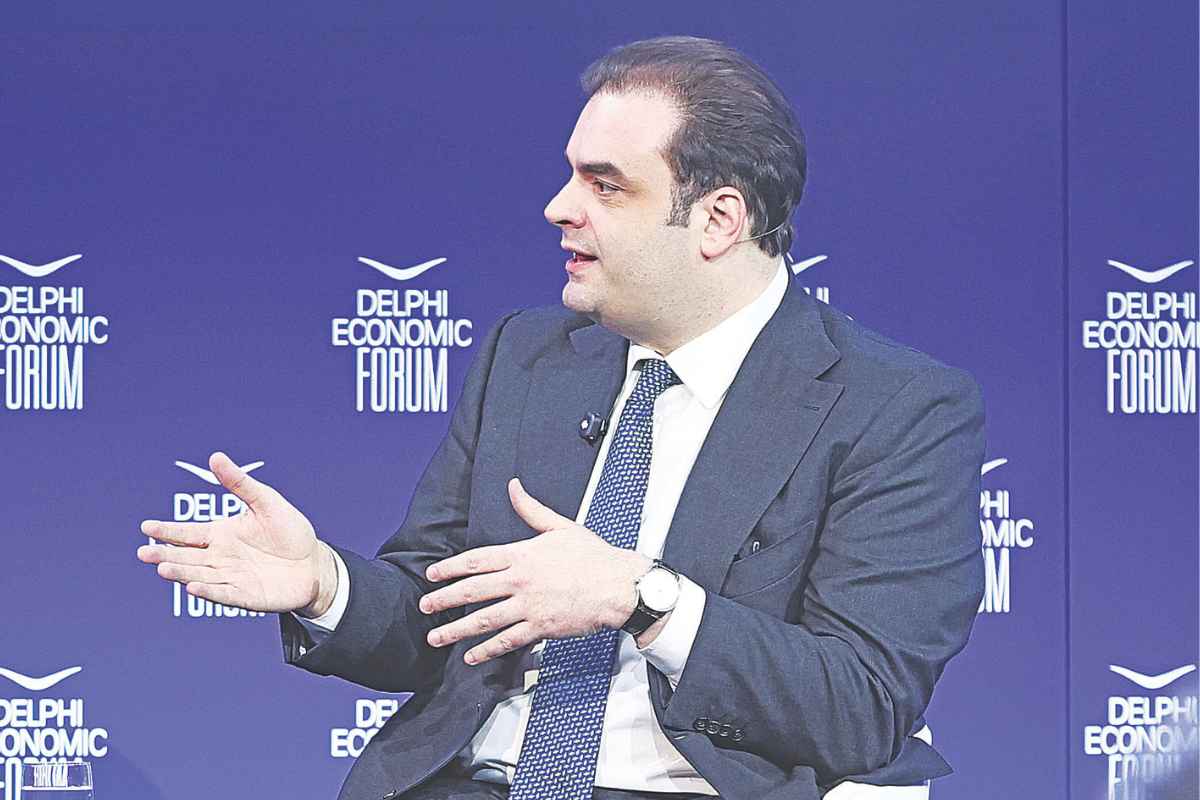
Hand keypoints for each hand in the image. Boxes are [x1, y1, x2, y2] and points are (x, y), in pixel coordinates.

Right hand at [136, 451, 336, 615]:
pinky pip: (224, 594)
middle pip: (187, 556)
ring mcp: (231, 577)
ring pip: (200, 575)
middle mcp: (221, 557)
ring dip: (182, 573)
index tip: (146, 527)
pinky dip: (209, 591)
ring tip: (162, 568)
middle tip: (144, 552)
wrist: (314, 562)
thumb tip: (215, 456)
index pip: (188, 533)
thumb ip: (239, 483)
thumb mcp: (265, 502)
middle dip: (165, 554)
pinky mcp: (246, 596)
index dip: (167, 530)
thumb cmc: (289, 530)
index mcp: (221, 534)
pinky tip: (192, 587)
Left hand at [419, 477, 651, 664]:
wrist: (618, 585)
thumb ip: (531, 510)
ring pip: (484, 618)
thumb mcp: (560, 527)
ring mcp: (529, 605)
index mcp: (522, 554)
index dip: (451, 568)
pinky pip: (508, 640)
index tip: (432, 575)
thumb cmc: (593, 556)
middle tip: (425, 606)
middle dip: (444, 599)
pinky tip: (471, 656)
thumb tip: (514, 487)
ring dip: (456, 629)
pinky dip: (487, 649)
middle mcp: (520, 580)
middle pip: (473, 590)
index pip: (477, 560)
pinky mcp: (541, 627)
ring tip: (436, 636)